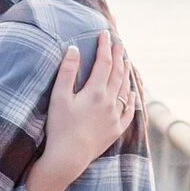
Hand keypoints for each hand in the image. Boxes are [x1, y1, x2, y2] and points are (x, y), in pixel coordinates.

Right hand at [41, 27, 133, 179]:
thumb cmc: (59, 127)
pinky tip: (130, 93)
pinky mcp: (116, 130)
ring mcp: (115, 117)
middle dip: (119, 55)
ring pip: (125, 89)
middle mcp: (110, 102)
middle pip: (118, 73)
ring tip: (126, 62)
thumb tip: (74, 48)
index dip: (105, 46)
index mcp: (96, 92)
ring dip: (126, 73)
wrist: (69, 158)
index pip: (104, 62)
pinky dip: (130, 98)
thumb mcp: (59, 97)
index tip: (105, 33)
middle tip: (119, 42)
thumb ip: (67, 71)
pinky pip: (129, 110)